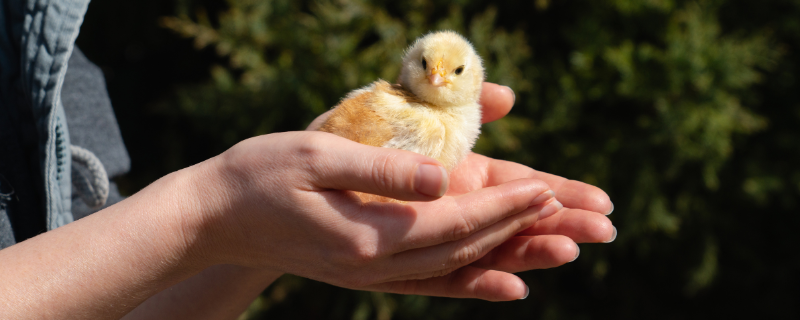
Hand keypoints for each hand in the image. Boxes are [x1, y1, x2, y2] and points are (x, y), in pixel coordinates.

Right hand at [189, 130, 560, 300]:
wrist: (215, 217)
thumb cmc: (260, 175)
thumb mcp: (317, 154)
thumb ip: (382, 169)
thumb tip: (444, 178)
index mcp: (368, 234)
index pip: (454, 221)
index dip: (504, 208)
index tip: (547, 191)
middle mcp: (374, 264)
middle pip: (462, 248)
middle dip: (516, 228)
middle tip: (562, 209)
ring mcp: (369, 275)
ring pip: (453, 267)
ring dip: (503, 252)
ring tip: (549, 241)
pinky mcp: (363, 273)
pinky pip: (430, 282)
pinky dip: (472, 282)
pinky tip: (502, 283)